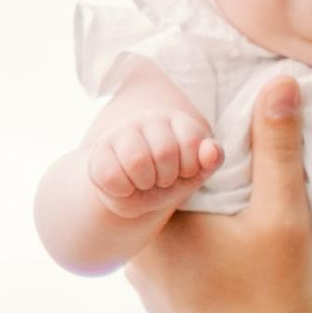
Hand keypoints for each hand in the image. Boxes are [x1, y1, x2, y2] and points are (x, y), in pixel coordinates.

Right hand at [88, 102, 224, 222]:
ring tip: (144, 182)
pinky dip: (123, 191)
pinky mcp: (99, 152)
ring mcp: (121, 132)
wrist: (131, 193)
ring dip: (144, 183)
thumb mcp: (194, 175)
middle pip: (164, 152)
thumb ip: (210, 161)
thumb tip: (211, 151)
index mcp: (177, 120)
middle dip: (166, 178)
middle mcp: (148, 119)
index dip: (190, 167)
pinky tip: (125, 186)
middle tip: (161, 179)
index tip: (183, 172)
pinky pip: (112, 176)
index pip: (192, 140)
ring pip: (136, 160)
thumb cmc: (167, 180)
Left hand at [129, 79, 311, 312]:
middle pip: (163, 182)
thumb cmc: (274, 305)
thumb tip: (279, 84)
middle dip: (196, 161)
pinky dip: (201, 229)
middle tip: (236, 144)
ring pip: (171, 215)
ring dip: (200, 196)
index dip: (196, 129)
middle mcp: (138, 249)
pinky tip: (233, 227)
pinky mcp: (165, 298)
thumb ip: (277, 150)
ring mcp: (148, 277)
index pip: (160, 151)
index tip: (227, 123)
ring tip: (238, 181)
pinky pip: (177, 244)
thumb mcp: (284, 218)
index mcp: (153, 222)